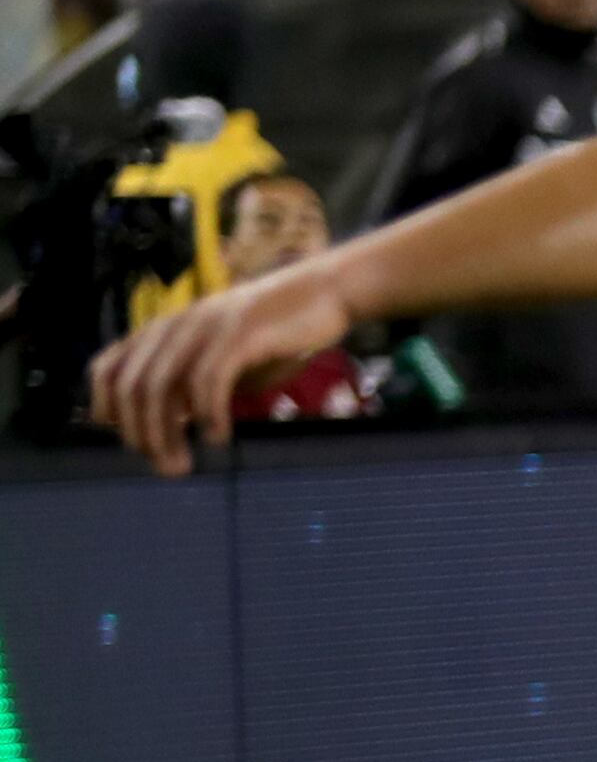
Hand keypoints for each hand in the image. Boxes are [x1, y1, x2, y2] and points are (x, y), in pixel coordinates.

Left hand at [89, 264, 357, 472]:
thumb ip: (197, 385)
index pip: (107, 368)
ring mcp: (204, 327)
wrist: (325, 293)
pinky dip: (209, 413)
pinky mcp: (238, 333)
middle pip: (131, 385)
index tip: (132, 443)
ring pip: (161, 384)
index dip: (106, 408)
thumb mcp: (227, 363)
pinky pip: (209, 378)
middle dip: (141, 433)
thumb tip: (175, 423)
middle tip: (167, 468)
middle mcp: (174, 325)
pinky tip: (219, 437)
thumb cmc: (276, 334)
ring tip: (184, 464)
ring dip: (166, 432)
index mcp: (164, 330)